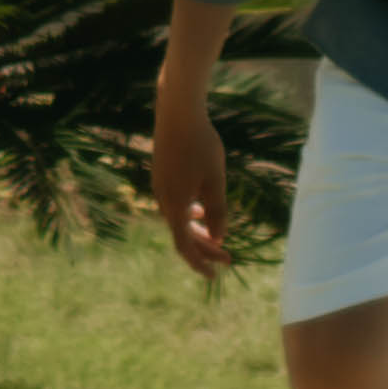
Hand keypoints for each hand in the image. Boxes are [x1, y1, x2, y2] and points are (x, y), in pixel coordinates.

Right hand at [151, 93, 229, 276]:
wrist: (176, 113)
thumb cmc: (200, 145)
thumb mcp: (215, 180)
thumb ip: (217, 211)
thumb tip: (220, 239)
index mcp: (175, 207)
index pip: (185, 246)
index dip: (200, 262)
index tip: (215, 275)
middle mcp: (162, 201)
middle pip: (182, 235)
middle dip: (205, 248)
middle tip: (228, 258)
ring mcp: (160, 188)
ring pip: (178, 220)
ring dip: (198, 231)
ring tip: (217, 237)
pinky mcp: (161, 176)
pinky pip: (175, 205)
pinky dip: (190, 215)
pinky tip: (201, 210)